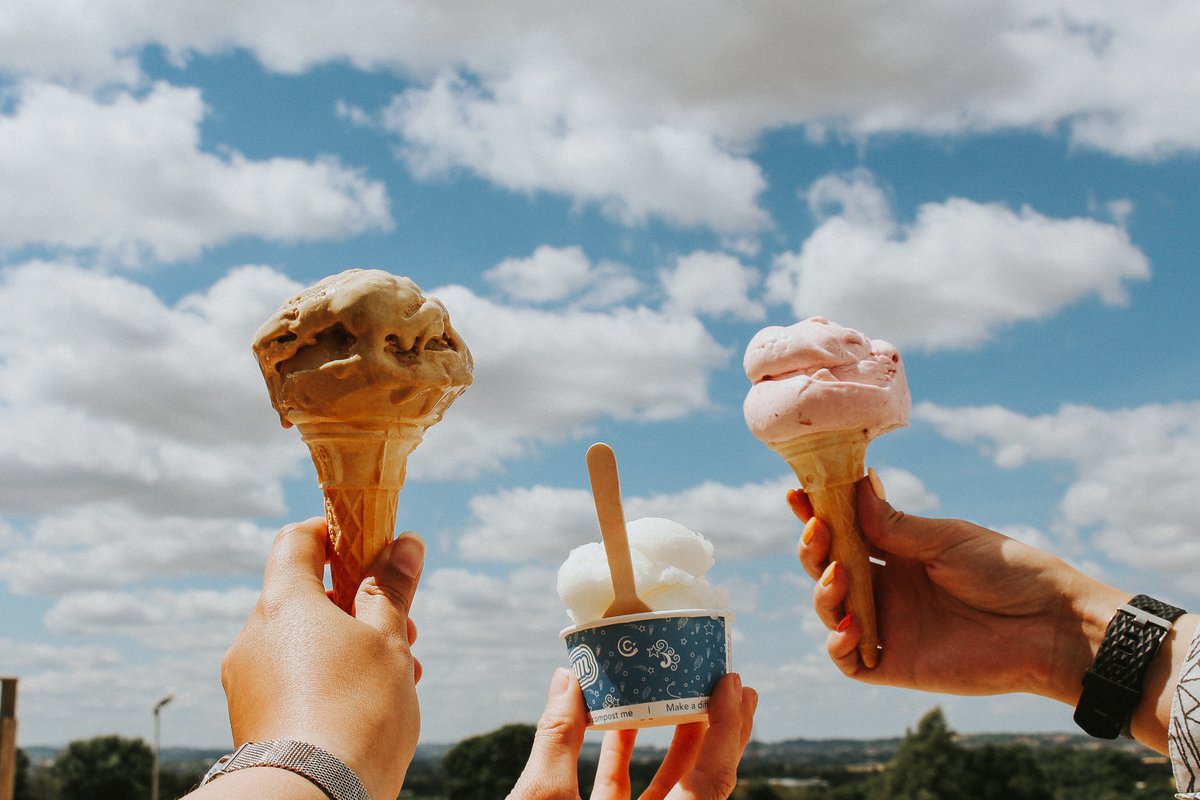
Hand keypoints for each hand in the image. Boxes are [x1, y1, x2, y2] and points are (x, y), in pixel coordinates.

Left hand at [210, 517, 424, 799]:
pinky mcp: (251, 721)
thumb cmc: (357, 709)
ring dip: (349, 646)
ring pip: (302, 644)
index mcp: (283, 602)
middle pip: (304, 596)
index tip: (372, 548)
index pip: (296, 540)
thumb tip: (405, 543)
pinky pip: (290, 682)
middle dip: (359, 605)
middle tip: (404, 628)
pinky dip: (328, 680)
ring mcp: (246, 682)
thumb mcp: (389, 640)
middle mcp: (253, 637)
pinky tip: (368, 707)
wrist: (310, 796)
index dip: (335, 534)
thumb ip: (393, 588)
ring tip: (397, 675)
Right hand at [509, 669, 757, 799]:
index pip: (713, 781)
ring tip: (682, 691)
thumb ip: (558, 739)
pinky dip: (628, 759)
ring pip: (672, 790)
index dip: (728, 729)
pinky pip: (632, 797)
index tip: (733, 683)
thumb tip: (566, 679)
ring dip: (675, 740)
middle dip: (719, 731)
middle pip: (705, 783)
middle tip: (730, 682)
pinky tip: (618, 721)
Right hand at [793, 474, 1126, 704]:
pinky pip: (848, 659)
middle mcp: (888, 587)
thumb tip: (855, 484)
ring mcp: (889, 625)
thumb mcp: (948, 539)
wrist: (1050, 626)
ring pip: (830, 610)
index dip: (818, 514)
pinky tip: (847, 626)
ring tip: (838, 577)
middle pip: (829, 568)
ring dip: (822, 591)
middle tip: (818, 532)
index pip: (847, 531)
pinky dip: (837, 643)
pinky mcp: (895, 663)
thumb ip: (895, 525)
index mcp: (900, 552)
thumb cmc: (1010, 573)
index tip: (796, 495)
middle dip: (814, 549)